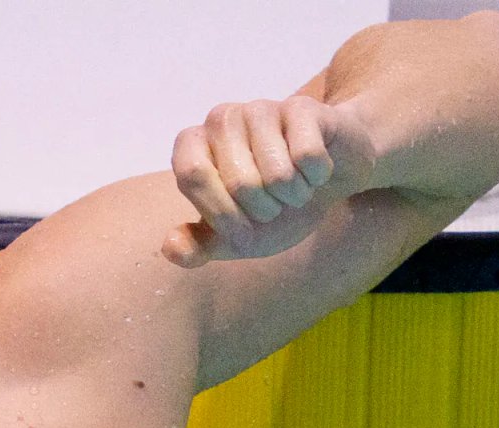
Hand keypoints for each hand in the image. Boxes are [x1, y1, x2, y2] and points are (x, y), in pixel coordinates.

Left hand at [161, 95, 374, 267]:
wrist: (328, 178)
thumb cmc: (272, 205)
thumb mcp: (234, 237)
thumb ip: (197, 246)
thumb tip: (170, 248)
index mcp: (191, 146)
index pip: (193, 177)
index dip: (221, 213)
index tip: (242, 234)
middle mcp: (220, 119)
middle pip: (239, 183)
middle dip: (264, 210)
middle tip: (274, 203)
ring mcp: (259, 108)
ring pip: (277, 175)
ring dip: (293, 195)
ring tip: (294, 186)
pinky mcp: (301, 107)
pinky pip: (309, 158)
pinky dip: (317, 177)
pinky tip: (315, 170)